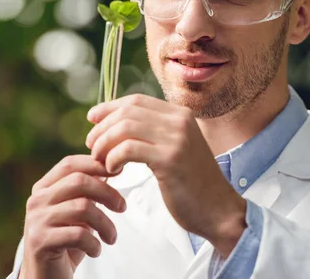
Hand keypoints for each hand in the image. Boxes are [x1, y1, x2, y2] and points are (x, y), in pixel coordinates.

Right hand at [20, 155, 126, 278]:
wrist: (45, 277)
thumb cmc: (66, 241)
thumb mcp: (77, 212)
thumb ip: (88, 191)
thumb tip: (112, 166)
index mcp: (44, 188)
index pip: (70, 164)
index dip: (96, 164)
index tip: (119, 171)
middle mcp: (36, 200)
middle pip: (79, 182)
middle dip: (107, 193)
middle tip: (122, 207)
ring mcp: (36, 220)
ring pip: (82, 207)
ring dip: (106, 224)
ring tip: (111, 237)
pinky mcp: (40, 241)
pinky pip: (77, 234)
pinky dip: (94, 243)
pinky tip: (96, 251)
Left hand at [85, 94, 246, 256]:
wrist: (218, 209)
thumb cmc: (192, 184)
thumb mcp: (176, 148)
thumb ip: (155, 133)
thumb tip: (117, 123)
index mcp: (181, 114)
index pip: (136, 100)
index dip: (110, 107)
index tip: (92, 118)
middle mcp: (180, 121)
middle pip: (127, 111)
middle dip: (102, 128)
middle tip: (93, 147)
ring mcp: (177, 138)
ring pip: (125, 127)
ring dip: (105, 144)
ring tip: (102, 161)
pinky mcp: (170, 159)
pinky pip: (128, 149)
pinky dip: (113, 158)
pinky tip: (114, 171)